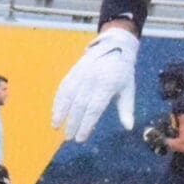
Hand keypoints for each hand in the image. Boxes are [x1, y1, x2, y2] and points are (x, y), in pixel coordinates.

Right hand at [51, 27, 137, 141]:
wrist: (114, 46)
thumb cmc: (123, 73)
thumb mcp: (128, 89)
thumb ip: (127, 109)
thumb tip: (129, 127)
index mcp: (108, 84)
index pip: (94, 108)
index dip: (86, 125)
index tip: (80, 138)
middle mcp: (93, 78)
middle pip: (79, 105)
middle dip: (72, 122)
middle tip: (69, 137)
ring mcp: (81, 73)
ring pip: (67, 95)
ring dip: (60, 112)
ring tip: (56, 126)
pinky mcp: (74, 70)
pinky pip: (63, 87)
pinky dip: (58, 100)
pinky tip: (55, 112)